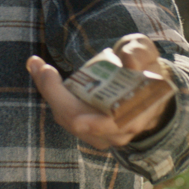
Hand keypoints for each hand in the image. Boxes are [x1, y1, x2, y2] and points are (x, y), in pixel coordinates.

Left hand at [26, 34, 175, 149]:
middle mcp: (116, 132)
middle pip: (73, 119)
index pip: (100, 120)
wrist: (151, 94)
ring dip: (49, 92)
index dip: (71, 98)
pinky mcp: (89, 129)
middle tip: (38, 64)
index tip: (52, 70)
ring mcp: (101, 134)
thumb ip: (140, 54)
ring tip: (38, 66)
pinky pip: (65, 115)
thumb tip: (129, 64)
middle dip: (52, 92)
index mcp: (135, 115)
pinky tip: (44, 74)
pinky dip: (52, 95)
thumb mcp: (148, 54)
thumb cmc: (148, 72)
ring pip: (66, 118)